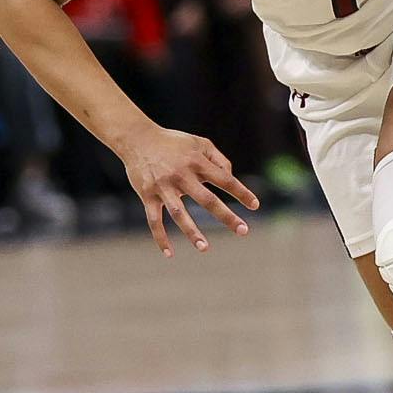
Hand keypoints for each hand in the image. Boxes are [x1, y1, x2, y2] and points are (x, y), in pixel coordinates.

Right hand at [122, 125, 260, 256]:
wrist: (138, 139)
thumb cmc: (174, 143)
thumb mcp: (200, 143)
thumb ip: (219, 159)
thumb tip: (231, 177)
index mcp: (197, 162)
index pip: (224, 179)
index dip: (241, 192)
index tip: (255, 206)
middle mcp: (181, 175)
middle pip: (206, 199)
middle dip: (226, 216)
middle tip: (243, 231)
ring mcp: (163, 187)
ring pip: (179, 214)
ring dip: (192, 232)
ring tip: (205, 248)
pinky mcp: (147, 196)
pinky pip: (154, 221)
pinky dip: (161, 238)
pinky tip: (169, 254)